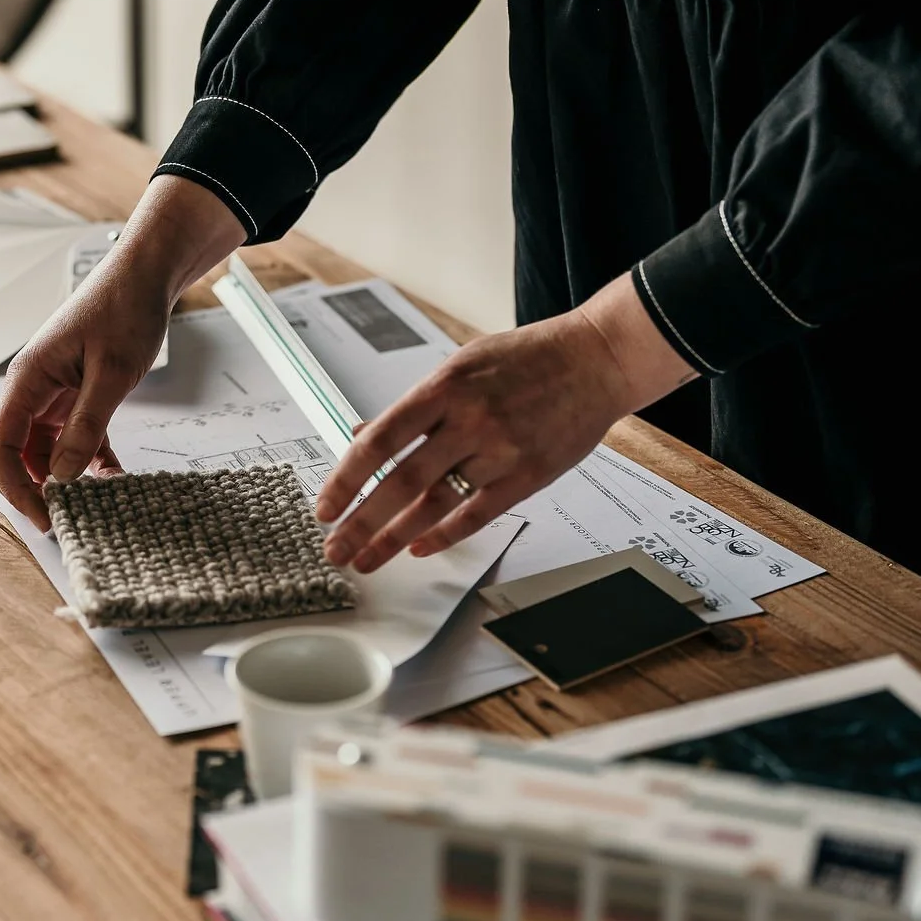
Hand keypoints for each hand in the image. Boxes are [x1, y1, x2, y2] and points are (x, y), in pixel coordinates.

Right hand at [0, 176, 245, 528]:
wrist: (147, 273)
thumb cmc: (125, 306)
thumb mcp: (111, 374)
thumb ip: (85, 427)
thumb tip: (62, 476)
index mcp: (28, 378)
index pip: (0, 447)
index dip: (16, 488)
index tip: (44, 517)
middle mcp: (32, 386)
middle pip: (11, 452)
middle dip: (30, 488)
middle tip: (60, 520)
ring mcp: (53, 390)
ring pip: (41, 448)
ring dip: (61, 476)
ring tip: (93, 502)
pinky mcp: (76, 392)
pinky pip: (71, 436)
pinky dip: (87, 458)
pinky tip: (111, 475)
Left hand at [313, 273, 696, 570]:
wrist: (594, 360)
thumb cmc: (525, 360)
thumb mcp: (460, 367)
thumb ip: (414, 407)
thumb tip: (363, 436)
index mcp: (444, 388)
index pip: (380, 441)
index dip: (346, 478)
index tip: (325, 506)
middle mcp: (469, 421)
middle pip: (402, 481)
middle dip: (362, 522)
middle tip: (335, 550)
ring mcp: (500, 451)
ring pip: (436, 504)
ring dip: (394, 538)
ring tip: (367, 560)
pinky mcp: (528, 475)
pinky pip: (478, 514)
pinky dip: (444, 535)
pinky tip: (418, 548)